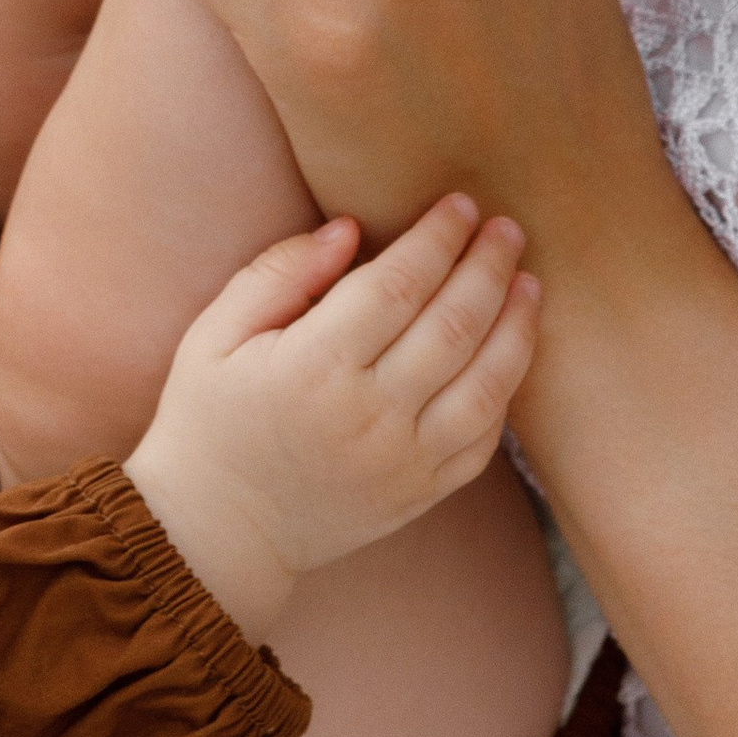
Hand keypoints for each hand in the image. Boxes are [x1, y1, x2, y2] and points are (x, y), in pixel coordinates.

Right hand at [123, 200, 538, 641]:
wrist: (217, 532)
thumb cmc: (208, 419)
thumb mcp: (215, 335)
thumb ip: (278, 273)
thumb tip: (348, 229)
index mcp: (312, 368)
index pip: (397, 285)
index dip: (437, 238)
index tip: (461, 204)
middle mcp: (368, 415)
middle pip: (453, 325)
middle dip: (489, 266)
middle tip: (506, 228)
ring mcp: (402, 461)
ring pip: (486, 384)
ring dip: (516, 326)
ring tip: (529, 282)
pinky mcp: (420, 494)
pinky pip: (483, 440)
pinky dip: (506, 391)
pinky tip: (511, 352)